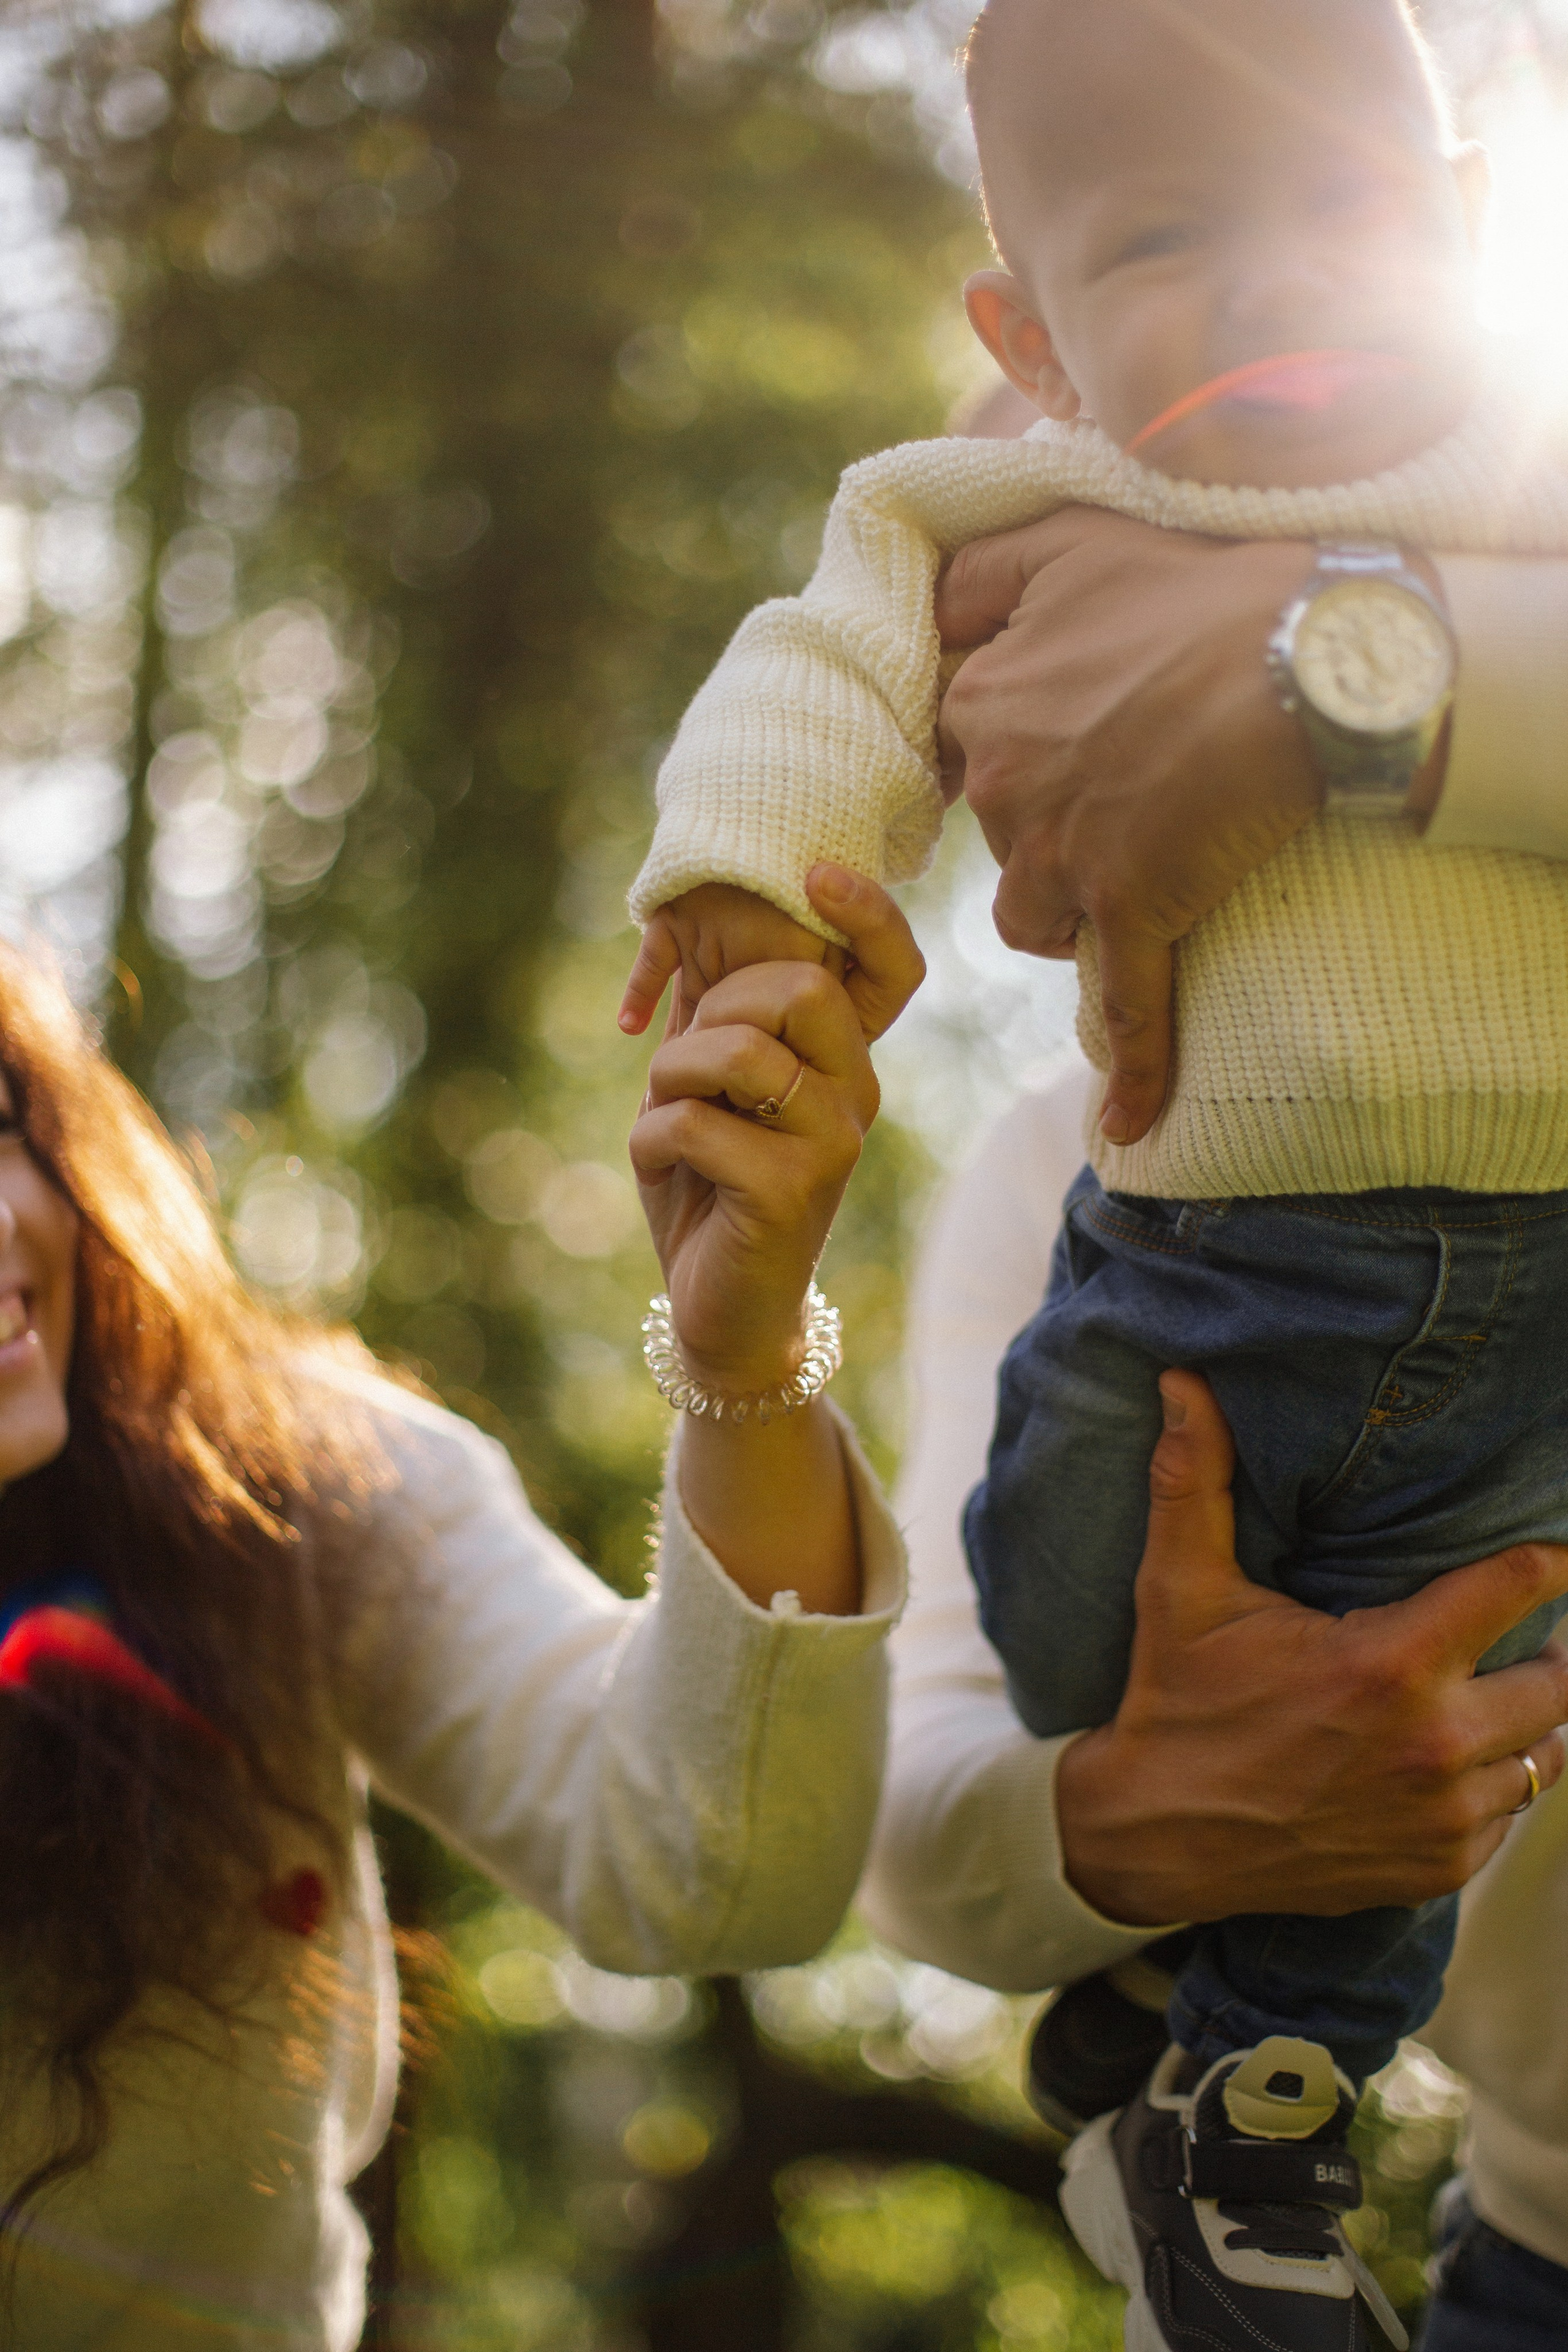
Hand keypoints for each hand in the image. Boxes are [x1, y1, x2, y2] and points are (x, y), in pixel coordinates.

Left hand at [629, 869, 922, 1392]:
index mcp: (843, 1064)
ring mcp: (832, 1144)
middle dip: (714, 1010)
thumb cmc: (709, 1193)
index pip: (891, 969)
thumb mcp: (708, 1093)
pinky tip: (661, 1170)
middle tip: (682, 1069)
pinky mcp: (792, 1192)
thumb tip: (689, 930)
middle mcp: (855, 1095)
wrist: (721, 1312)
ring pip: (738, 1053)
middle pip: (799, 988)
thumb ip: (714, 1023)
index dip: (869, 912)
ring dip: (670, 1078)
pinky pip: (697, 1125)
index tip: (817, 874)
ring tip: (661, 1118)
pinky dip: (654, 1141)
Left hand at [934, 506, 1322, 1145]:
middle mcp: (1006, 785)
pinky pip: (1127, 1006)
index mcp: (983, 704)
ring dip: (1074, 908)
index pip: (954, 759)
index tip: (1046, 760)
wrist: (1313, 652)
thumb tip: (930, 601)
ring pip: (1034, 918)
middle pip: (997, 844)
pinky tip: (1136, 1120)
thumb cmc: (1200, 587)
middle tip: (1125, 792)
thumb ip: (983, 575)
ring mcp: (1067, 855)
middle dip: (1047, 832)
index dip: (1002, 762)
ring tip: (1145, 868)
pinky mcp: (1135, 906)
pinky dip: (1136, 1066)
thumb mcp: (1069, 542)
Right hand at [1056, 1372, 1567, 1926]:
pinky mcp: (1436, 1869)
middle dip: (1547, 1647)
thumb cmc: (1174, 1700)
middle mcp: (1434, 1744)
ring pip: (1543, 1757)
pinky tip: (1452, 1758)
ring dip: (1526, 1721)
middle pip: (1558, 1681)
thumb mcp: (1181, 1587)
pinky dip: (1495, 1785)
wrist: (1152, 1837)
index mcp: (1390, 1664)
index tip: (1562, 1549)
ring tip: (1493, 1689)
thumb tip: (1182, 1379)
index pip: (1519, 1588)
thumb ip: (1194, 1480)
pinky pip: (1509, 1816)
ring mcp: (1442, 1817)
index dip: (1551, 1560)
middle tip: (1520, 1626)